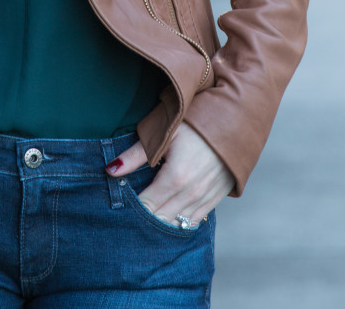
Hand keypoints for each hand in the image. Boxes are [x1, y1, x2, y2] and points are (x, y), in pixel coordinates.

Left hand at [106, 122, 233, 226]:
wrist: (234, 121)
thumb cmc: (195, 122)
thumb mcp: (164, 132)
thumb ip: (136, 154)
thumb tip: (110, 170)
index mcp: (176, 178)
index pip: (146, 206)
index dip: (131, 208)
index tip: (119, 206)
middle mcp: (191, 194)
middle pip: (160, 219)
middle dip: (143, 219)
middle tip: (127, 216)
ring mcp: (205, 199)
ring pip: (176, 224)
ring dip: (160, 223)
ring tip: (143, 221)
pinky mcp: (215, 199)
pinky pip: (193, 221)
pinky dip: (178, 222)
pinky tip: (167, 219)